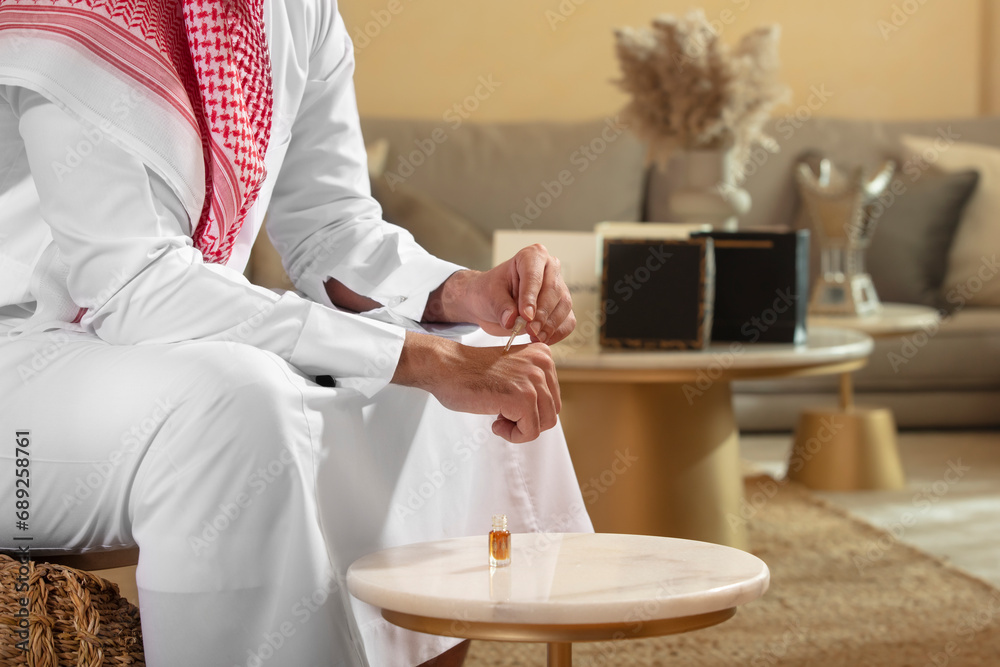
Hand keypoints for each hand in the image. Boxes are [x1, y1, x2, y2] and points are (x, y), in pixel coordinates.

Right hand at [392, 332, 560, 442]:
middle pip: (551, 412)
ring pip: (544, 424)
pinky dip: (513, 436)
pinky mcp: (522, 398)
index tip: (508, 404)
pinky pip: (530, 432)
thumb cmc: (471, 372)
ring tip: (499, 419)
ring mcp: (533, 380)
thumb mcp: (513, 371)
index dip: (531, 409)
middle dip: (527, 420)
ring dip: (520, 428)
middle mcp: (542, 364)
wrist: (445, 367)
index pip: (553, 397)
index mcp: (543, 355)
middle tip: (503, 415)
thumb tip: (546, 414)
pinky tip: (495, 423)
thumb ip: (533, 384)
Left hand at [425, 244, 575, 344]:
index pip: (534, 276)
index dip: (530, 297)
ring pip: (563, 306)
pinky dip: (557, 333)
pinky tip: (541, 339)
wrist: (490, 302)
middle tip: (530, 330)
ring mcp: (560, 287)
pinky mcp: (562, 307)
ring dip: (550, 325)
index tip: (526, 316)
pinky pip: (567, 321)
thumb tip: (511, 320)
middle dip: (541, 314)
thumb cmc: (489, 292)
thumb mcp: (489, 296)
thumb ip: (501, 307)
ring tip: (534, 336)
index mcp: (531, 256)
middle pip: (553, 291)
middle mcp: (550, 268)